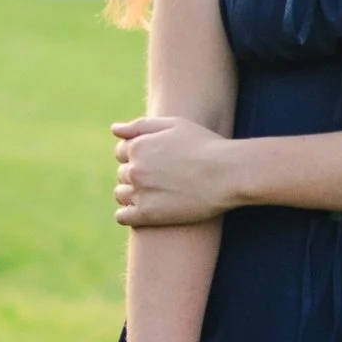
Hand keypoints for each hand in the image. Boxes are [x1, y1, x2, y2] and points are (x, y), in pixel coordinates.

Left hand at [113, 113, 237, 226]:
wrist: (227, 174)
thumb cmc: (205, 145)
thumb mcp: (174, 125)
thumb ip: (140, 126)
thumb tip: (114, 129)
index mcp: (137, 146)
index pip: (121, 152)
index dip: (138, 155)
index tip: (156, 161)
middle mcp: (134, 169)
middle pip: (123, 173)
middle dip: (137, 174)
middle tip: (162, 177)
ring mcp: (139, 193)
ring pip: (121, 194)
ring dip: (132, 193)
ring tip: (156, 194)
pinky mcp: (147, 215)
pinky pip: (123, 216)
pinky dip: (128, 213)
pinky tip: (145, 210)